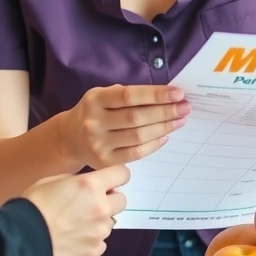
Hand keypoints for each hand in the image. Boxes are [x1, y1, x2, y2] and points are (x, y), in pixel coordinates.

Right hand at [22, 164, 129, 255]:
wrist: (21, 240)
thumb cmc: (32, 207)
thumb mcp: (52, 181)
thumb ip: (77, 181)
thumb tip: (89, 184)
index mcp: (91, 185)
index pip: (122, 174)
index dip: (115, 176)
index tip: (108, 181)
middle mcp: (101, 207)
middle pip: (121, 200)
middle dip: (109, 200)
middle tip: (88, 205)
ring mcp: (100, 232)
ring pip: (109, 223)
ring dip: (98, 222)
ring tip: (73, 226)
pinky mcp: (94, 252)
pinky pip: (100, 243)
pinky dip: (90, 241)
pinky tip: (72, 241)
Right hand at [59, 84, 190, 167]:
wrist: (69, 138)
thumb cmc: (95, 112)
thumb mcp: (103, 96)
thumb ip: (128, 95)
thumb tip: (166, 96)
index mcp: (95, 100)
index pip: (129, 96)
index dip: (156, 94)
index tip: (178, 93)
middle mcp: (94, 122)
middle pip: (136, 117)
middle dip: (165, 112)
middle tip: (185, 107)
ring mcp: (98, 144)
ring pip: (138, 137)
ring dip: (164, 128)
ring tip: (180, 120)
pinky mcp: (104, 162)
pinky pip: (135, 153)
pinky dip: (153, 145)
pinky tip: (165, 136)